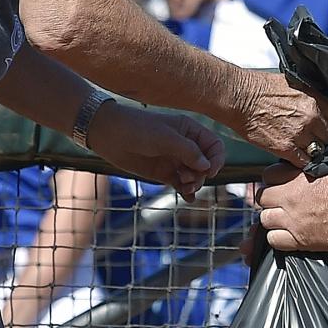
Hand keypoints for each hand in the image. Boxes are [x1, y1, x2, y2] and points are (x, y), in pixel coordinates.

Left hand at [91, 102, 222, 195]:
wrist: (109, 135)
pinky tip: (188, 198)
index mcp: (190, 130)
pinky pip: (181, 184)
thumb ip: (188, 151)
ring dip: (194, 184)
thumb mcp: (165, 137)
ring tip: (184, 187)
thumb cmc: (138, 129)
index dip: (217, 159)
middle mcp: (185, 145)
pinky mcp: (164, 173)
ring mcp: (175, 160)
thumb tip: (207, 167)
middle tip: (189, 180)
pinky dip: (186, 191)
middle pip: (206, 164)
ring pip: (195, 176)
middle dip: (201, 174)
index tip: (209, 171)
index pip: (214, 145)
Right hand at [232, 71, 327, 167]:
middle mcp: (311, 117)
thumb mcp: (295, 84)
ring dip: (314, 151)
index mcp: (315, 100)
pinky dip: (303, 162)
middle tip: (315, 138)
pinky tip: (299, 158)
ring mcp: (300, 134)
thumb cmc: (261, 88)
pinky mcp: (286, 148)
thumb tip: (321, 106)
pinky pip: (305, 162)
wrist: (240, 97)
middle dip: (324, 138)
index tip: (327, 126)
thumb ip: (311, 97)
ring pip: (319, 151)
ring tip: (305, 148)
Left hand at [255, 171, 327, 252]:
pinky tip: (288, 234)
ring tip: (284, 219)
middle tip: (280, 203)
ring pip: (265, 220)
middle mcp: (291, 197)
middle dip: (270, 200)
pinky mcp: (299, 239)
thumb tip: (299, 170)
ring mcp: (292, 219)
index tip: (279, 184)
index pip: (268, 175)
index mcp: (298, 177)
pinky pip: (274, 240)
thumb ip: (308, 170)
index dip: (273, 180)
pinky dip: (277, 238)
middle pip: (263, 198)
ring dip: (273, 219)